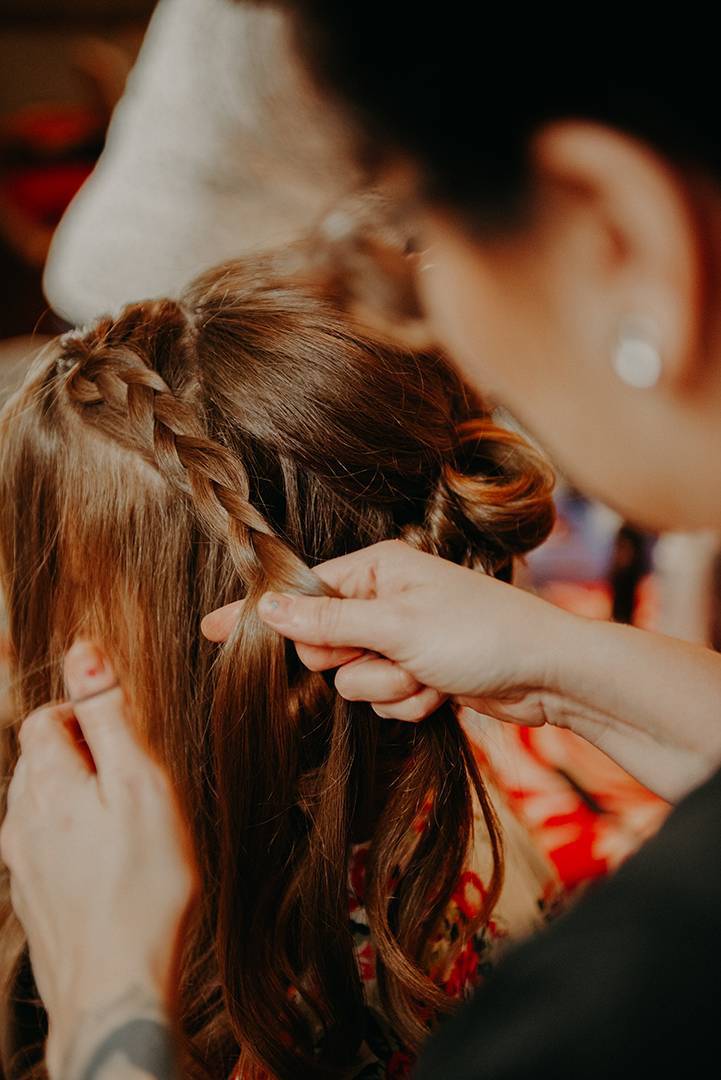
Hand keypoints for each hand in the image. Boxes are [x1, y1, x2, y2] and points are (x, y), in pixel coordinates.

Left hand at [0, 641, 196, 1077]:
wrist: (114, 985)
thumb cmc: (143, 886)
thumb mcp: (141, 783)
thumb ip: (109, 716)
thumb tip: (85, 652)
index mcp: (48, 783)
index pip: (46, 718)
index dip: (82, 710)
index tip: (121, 729)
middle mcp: (22, 819)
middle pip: (39, 759)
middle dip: (80, 751)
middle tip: (131, 774)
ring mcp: (23, 861)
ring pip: (39, 802)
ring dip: (74, 794)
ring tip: (123, 818)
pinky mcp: (33, 896)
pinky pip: (44, 845)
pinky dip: (71, 837)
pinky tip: (106, 861)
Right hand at [203, 540, 720, 801]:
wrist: (548, 674)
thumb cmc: (481, 632)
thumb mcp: (397, 625)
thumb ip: (328, 620)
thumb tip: (269, 608)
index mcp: (375, 570)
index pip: (302, 592)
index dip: (261, 614)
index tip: (207, 628)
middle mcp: (383, 600)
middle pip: (321, 644)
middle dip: (353, 661)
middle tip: (391, 654)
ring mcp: (400, 639)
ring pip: (353, 679)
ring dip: (389, 687)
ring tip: (429, 673)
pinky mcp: (418, 673)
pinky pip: (385, 699)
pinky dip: (410, 703)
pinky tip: (443, 691)